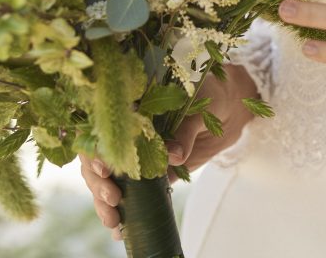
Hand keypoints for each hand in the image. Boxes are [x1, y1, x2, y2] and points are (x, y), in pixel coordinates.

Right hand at [78, 64, 257, 240]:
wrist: (228, 109)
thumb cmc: (211, 97)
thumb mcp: (199, 108)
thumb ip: (185, 130)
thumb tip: (174, 155)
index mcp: (133, 108)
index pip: (103, 128)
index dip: (97, 149)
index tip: (104, 168)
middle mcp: (129, 133)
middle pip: (98, 158)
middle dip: (99, 182)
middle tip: (112, 197)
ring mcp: (138, 155)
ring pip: (109, 180)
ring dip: (105, 202)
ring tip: (114, 221)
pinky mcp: (152, 174)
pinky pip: (133, 193)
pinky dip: (123, 211)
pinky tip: (120, 230)